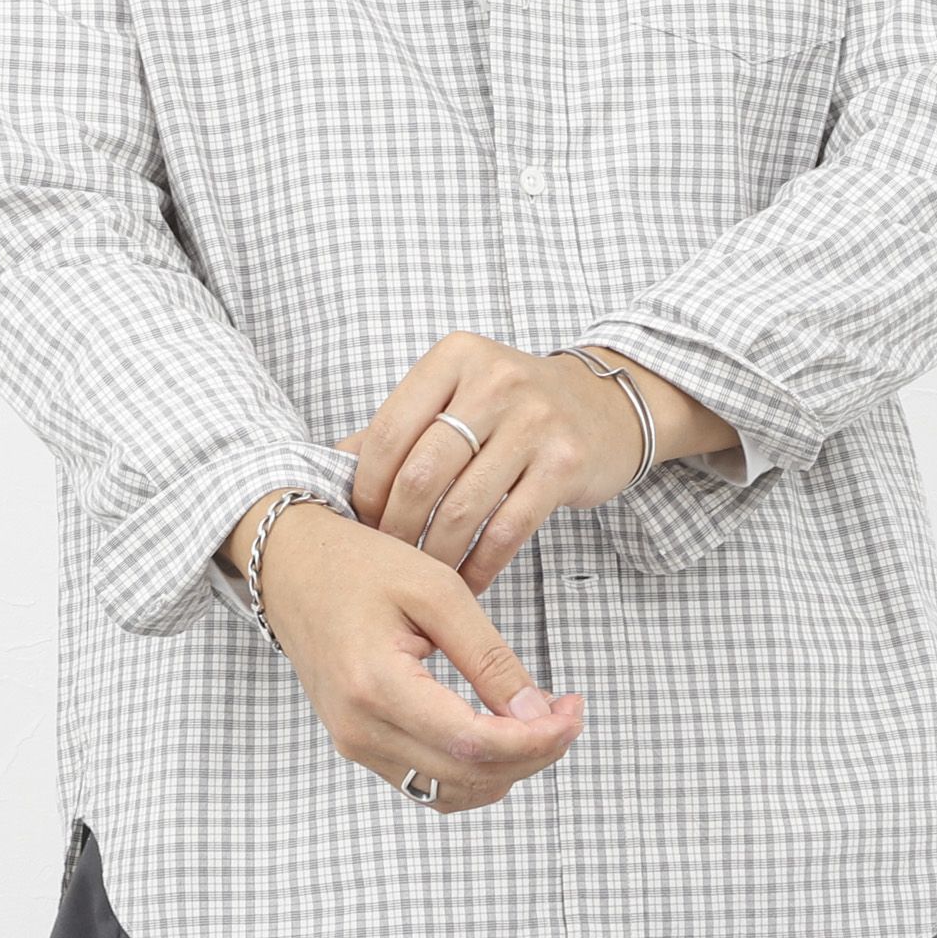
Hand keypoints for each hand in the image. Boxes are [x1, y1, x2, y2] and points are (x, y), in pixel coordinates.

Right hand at [253, 501, 584, 813]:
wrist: (291, 566)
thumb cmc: (359, 565)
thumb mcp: (436, 590)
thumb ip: (489, 656)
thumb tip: (538, 712)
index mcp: (376, 686)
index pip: (474, 744)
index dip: (537, 740)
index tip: (574, 710)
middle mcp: (360, 730)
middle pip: (469, 775)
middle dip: (534, 752)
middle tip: (568, 710)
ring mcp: (355, 744)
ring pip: (451, 791)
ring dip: (506, 767)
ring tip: (539, 720)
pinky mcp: (359, 744)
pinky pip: (427, 782)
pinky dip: (473, 769)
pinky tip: (499, 731)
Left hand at [330, 331, 647, 594]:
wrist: (605, 405)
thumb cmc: (513, 407)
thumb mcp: (457, 394)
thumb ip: (401, 426)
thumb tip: (331, 467)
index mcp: (455, 358)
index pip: (390, 430)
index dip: (367, 487)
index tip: (363, 520)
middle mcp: (496, 381)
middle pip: (422, 474)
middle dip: (396, 528)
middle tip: (389, 557)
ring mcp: (536, 421)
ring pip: (462, 508)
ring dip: (436, 555)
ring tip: (425, 575)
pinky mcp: (566, 463)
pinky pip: (507, 530)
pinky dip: (480, 565)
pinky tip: (468, 580)